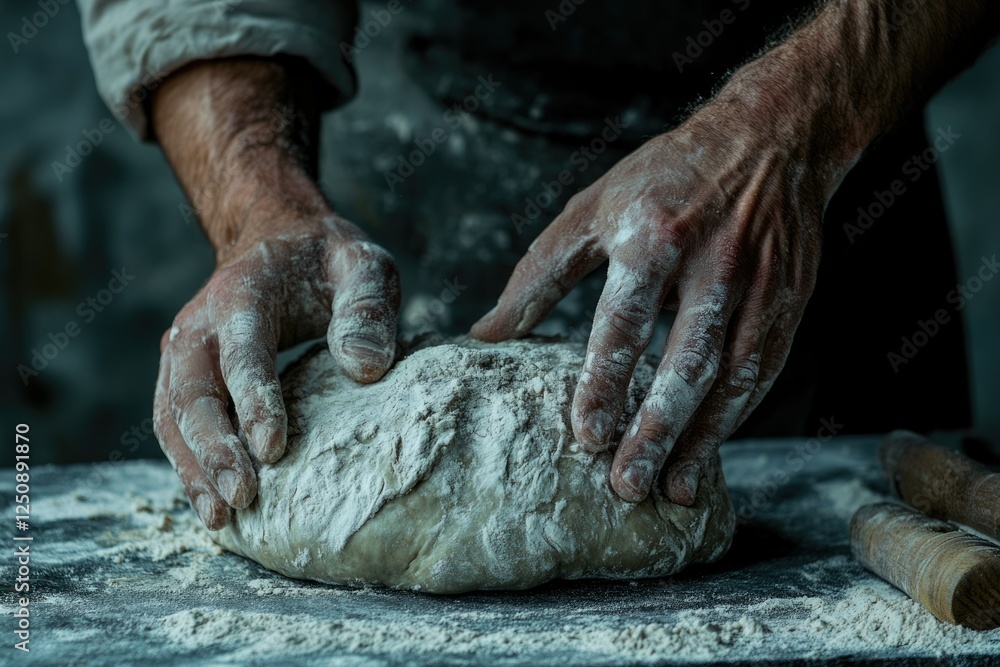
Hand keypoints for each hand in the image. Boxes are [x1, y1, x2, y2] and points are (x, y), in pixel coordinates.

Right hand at [148, 59, 399, 528]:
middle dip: (214, 449)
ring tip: (222, 518)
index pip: (243, 351)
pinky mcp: (184, 376)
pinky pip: (174, 424)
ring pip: (173, 415)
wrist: (277, 241)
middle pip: (193, 391)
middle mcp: (201, 323)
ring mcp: (185, 351)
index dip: (254, 400)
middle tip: (242, 499)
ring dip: (193, 468)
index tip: (274, 449)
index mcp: (243, 291)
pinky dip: (188, 465)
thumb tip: (367, 369)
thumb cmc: (326, 261)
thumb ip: (366, 310)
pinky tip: (212, 506)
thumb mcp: (362, 267)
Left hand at [472, 100, 843, 505]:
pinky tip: (709, 449)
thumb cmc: (666, 176)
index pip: (624, 324)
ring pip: (730, 378)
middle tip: (628, 485)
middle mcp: (711, 263)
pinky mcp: (790, 300)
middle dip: (655, 431)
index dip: (604, 384)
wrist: (770, 141)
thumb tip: (487, 332)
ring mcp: (759, 285)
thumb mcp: (593, 208)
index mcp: (653, 236)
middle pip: (683, 363)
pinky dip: (736, 416)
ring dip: (700, 439)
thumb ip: (540, 273)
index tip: (586, 436)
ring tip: (669, 488)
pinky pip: (762, 370)